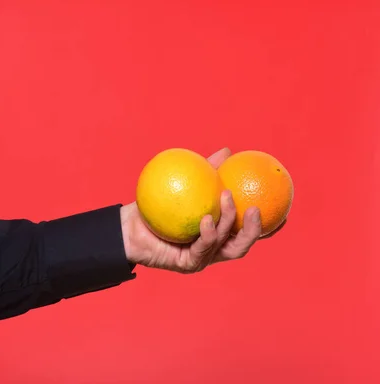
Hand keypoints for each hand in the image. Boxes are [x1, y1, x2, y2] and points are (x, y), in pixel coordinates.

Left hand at [120, 148, 278, 272]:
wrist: (129, 225)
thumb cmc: (157, 206)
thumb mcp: (185, 184)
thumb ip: (207, 172)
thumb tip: (227, 151)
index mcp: (219, 234)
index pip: (248, 232)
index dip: (269, 227)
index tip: (285, 213)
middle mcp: (214, 249)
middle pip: (243, 244)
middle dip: (255, 229)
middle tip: (258, 208)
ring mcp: (202, 258)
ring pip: (225, 246)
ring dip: (229, 222)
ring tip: (227, 200)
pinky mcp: (188, 264)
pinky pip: (201, 248)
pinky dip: (207, 234)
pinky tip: (206, 219)